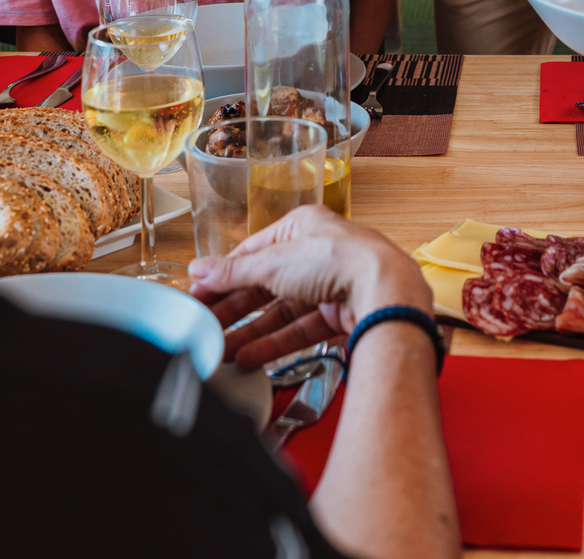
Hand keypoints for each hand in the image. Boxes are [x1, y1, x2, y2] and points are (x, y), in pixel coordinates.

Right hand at [188, 205, 432, 369]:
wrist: (384, 292)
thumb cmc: (339, 259)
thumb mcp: (274, 261)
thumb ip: (234, 271)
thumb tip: (201, 269)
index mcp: (303, 227)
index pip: (253, 252)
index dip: (224, 274)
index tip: (199, 293)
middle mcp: (318, 254)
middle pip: (265, 284)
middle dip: (233, 308)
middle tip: (204, 327)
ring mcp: (331, 286)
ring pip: (281, 311)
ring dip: (249, 332)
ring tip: (219, 351)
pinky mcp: (340, 316)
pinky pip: (299, 331)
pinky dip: (274, 344)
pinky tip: (249, 357)